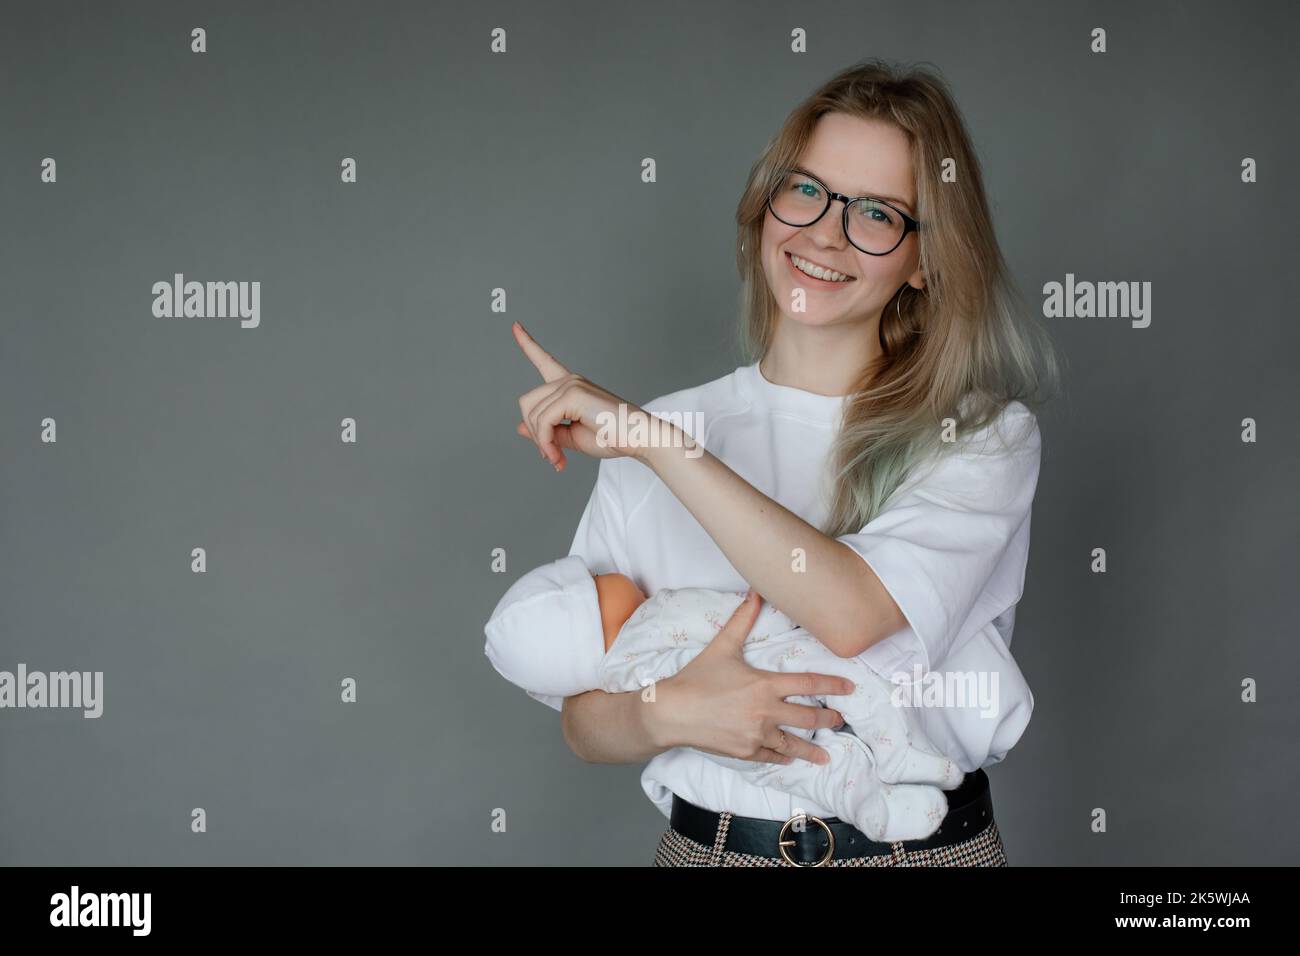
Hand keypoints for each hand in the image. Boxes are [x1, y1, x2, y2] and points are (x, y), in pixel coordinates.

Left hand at [511, 321, 657, 470]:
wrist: (640, 439)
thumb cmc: (613, 437)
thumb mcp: (572, 436)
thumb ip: (548, 430)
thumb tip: (521, 426)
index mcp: (571, 386)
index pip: (544, 361)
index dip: (528, 344)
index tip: (515, 326)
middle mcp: (570, 380)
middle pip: (527, 402)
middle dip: (535, 432)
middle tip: (551, 456)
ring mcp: (572, 385)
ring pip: (533, 415)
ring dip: (542, 443)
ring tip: (558, 459)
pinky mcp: (574, 395)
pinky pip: (544, 422)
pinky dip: (546, 443)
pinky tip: (558, 457)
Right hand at [648, 591, 853, 764]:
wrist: (671, 712)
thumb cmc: (696, 678)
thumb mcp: (722, 646)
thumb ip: (741, 620)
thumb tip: (754, 593)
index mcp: (765, 685)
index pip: (809, 684)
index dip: (833, 685)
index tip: (849, 688)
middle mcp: (766, 712)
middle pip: (808, 717)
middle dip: (828, 718)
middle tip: (840, 719)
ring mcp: (756, 735)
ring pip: (793, 743)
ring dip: (812, 748)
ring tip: (826, 754)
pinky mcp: (745, 751)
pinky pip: (772, 756)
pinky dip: (784, 757)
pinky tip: (791, 759)